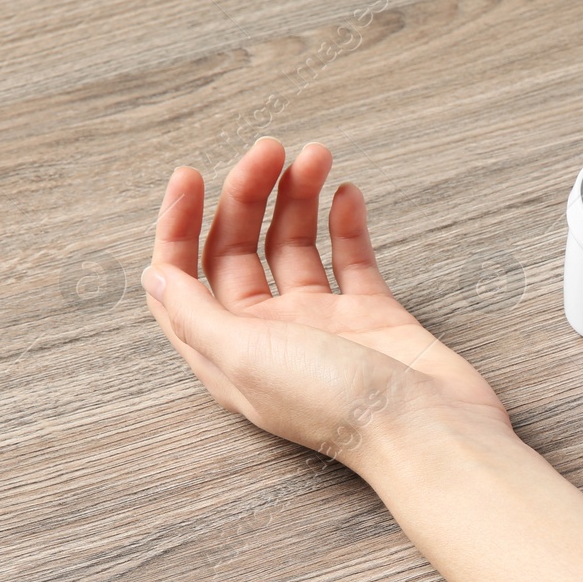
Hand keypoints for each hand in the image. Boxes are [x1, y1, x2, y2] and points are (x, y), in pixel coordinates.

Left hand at [144, 137, 513, 475]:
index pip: (184, 276)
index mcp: (229, 351)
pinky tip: (347, 193)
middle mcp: (271, 336)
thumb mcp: (244, 357)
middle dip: (247, 195)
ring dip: (298, 197)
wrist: (426, 431)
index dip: (178, 224)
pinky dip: (346, 222)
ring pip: (296, 246)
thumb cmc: (336, 405)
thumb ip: (194, 314)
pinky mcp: (373, 317)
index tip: (192, 175)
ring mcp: (324, 325)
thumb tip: (155, 276)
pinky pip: (351, 259)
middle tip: (271, 150)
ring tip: (315, 156)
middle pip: (240, 250)